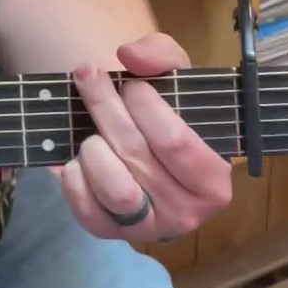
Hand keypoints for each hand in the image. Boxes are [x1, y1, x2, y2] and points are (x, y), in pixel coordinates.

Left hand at [52, 33, 232, 242]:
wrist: (139, 143)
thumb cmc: (164, 111)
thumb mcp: (175, 76)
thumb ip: (163, 55)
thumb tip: (130, 55)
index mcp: (214, 182)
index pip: (174, 142)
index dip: (145, 106)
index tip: (130, 84)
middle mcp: (186, 214)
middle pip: (136, 156)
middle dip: (106, 108)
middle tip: (90, 78)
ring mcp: (146, 228)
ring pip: (113, 188)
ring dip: (94, 148)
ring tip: (91, 130)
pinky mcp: (108, 233)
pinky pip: (84, 209)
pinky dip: (73, 177)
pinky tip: (76, 157)